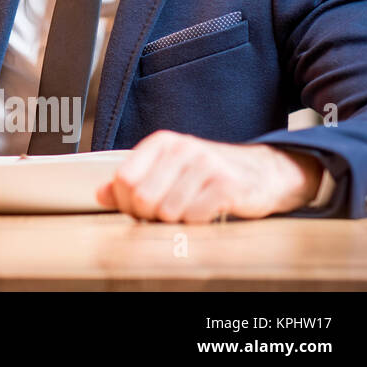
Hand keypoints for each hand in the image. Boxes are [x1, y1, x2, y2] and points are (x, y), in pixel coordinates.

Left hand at [94, 130, 324, 222]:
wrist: (265, 172)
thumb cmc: (210, 173)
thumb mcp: (169, 169)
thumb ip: (135, 180)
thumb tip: (101, 195)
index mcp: (162, 142)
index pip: (123, 179)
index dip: (125, 203)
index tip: (136, 211)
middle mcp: (182, 148)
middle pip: (142, 198)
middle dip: (148, 216)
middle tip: (162, 217)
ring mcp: (206, 165)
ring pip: (167, 211)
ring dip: (175, 222)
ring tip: (187, 213)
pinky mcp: (227, 185)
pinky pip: (194, 217)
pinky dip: (196, 224)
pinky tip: (205, 213)